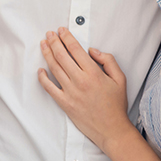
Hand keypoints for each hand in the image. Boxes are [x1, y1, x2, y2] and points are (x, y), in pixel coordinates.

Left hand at [37, 28, 130, 150]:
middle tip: (49, 34)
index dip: (66, 38)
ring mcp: (70, 92)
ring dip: (47, 54)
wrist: (112, 130)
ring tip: (43, 44)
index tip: (61, 31)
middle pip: (62, 56)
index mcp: (93, 73)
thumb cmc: (116, 105)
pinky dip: (42, 78)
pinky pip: (49, 88)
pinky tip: (40, 70)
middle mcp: (80, 81)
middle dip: (54, 42)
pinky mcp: (65, 103)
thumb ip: (108, 60)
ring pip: (54, 68)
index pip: (75, 49)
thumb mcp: (120, 79)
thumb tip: (92, 50)